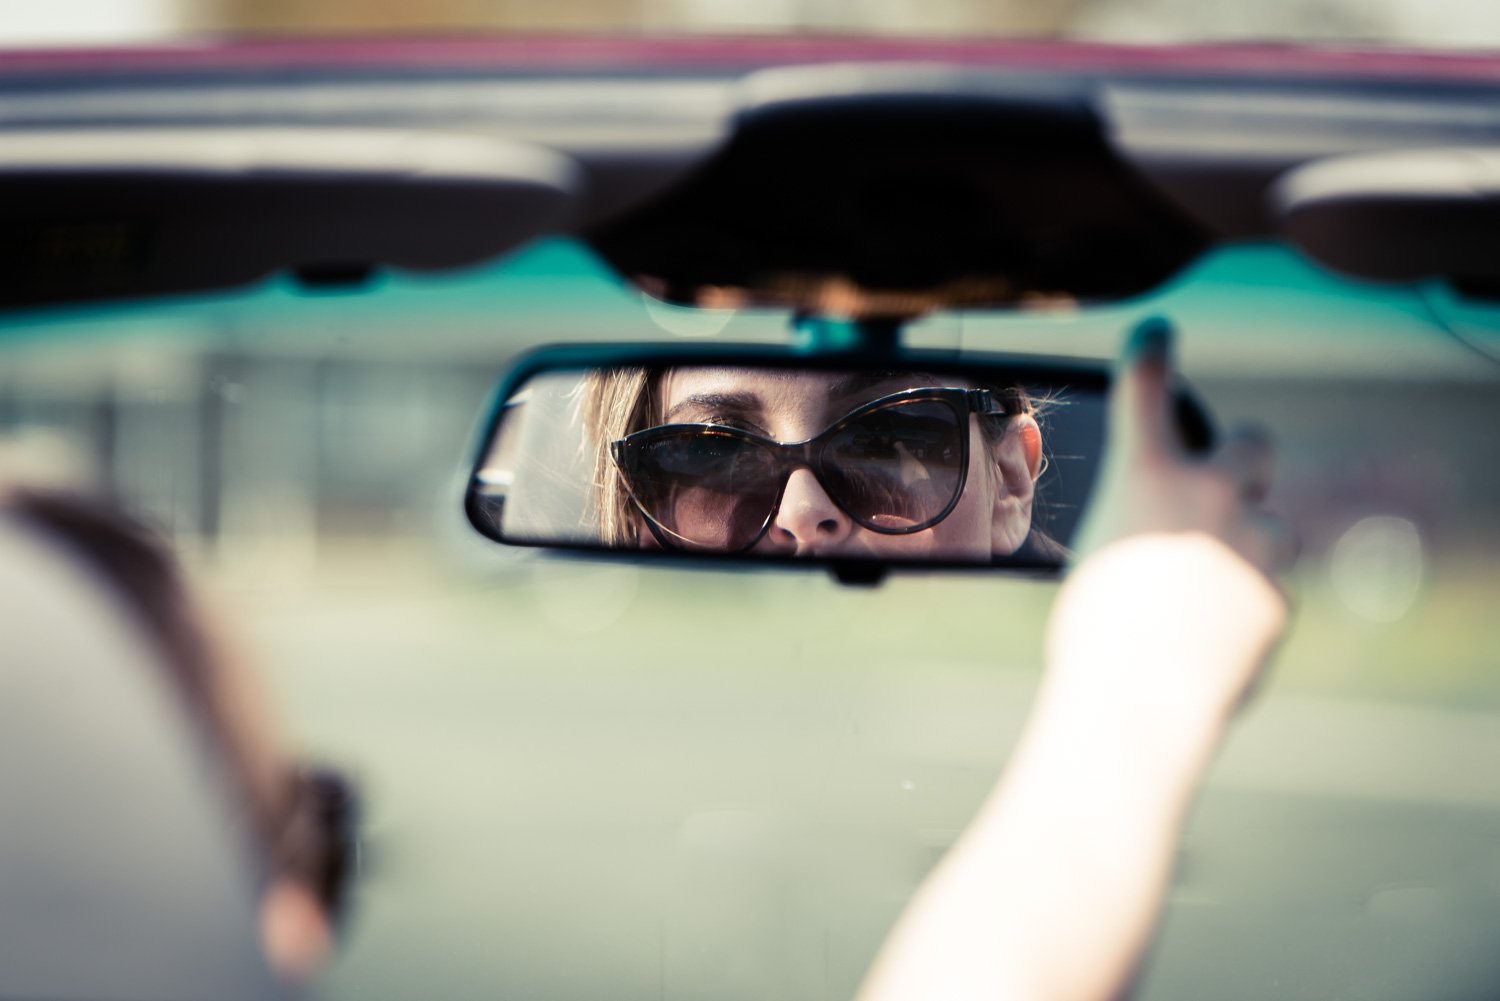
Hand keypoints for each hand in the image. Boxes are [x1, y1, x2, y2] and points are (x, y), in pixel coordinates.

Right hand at [1055, 318, 1293, 722]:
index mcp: (1147, 473)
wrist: (1140, 699)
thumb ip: (1138, 526)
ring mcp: (1255, 541)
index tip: (1157, 333)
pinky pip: (1266, 588)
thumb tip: (1165, 537)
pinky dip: (1242, 606)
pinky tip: (1207, 637)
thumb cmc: (1094, 631)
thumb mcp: (1095, 554)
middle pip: (1252, 443)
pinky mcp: (1280, 594)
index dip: (1151, 352)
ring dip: (1242, 548)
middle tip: (1221, 484)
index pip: (1148, 385)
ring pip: (1266, 527)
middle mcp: (1210, 492)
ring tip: (1197, 597)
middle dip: (1239, 460)